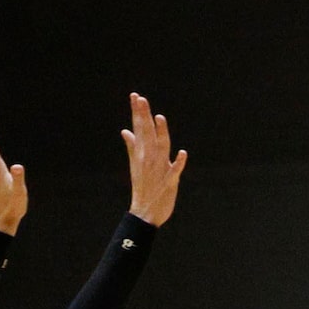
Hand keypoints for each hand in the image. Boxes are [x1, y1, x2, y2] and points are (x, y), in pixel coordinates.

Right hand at [120, 92, 187, 226]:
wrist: (145, 212)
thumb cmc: (143, 187)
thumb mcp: (135, 165)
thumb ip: (132, 147)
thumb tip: (126, 131)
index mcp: (141, 154)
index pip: (139, 129)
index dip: (138, 112)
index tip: (135, 96)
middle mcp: (149, 159)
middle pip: (147, 134)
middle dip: (144, 116)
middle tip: (141, 99)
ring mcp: (159, 170)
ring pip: (160, 148)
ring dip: (161, 134)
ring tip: (159, 118)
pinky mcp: (169, 182)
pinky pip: (174, 171)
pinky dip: (178, 163)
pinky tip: (182, 153)